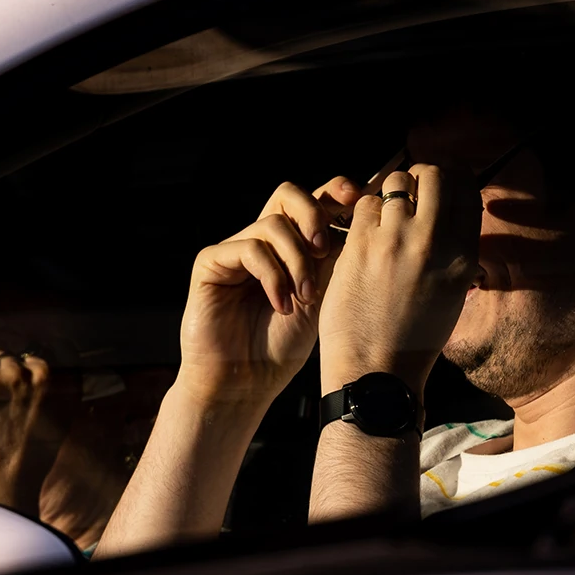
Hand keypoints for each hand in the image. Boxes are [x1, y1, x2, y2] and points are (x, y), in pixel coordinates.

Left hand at [0, 350, 56, 515]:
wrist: (6, 486)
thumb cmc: (26, 467)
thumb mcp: (53, 429)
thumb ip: (47, 402)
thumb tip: (28, 386)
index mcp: (65, 388)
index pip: (36, 363)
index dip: (17, 378)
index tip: (8, 393)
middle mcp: (42, 377)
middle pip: (11, 360)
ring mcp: (12, 378)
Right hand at [178, 180, 350, 405]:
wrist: (245, 383)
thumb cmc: (283, 347)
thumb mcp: (322, 296)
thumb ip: (335, 258)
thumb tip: (364, 217)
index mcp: (289, 247)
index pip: (311, 202)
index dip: (334, 192)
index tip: (357, 198)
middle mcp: (261, 242)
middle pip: (286, 195)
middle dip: (312, 214)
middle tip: (324, 248)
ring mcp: (233, 250)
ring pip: (272, 225)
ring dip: (296, 261)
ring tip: (304, 298)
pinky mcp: (210, 262)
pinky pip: (248, 248)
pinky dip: (272, 276)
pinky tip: (281, 305)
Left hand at [319, 163, 481, 397]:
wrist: (376, 372)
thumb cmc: (412, 340)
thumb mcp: (451, 294)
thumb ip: (453, 252)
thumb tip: (448, 215)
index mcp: (464, 256)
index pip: (467, 192)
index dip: (452, 180)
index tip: (438, 186)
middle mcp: (435, 242)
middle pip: (434, 175)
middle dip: (421, 176)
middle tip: (408, 191)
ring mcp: (397, 241)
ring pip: (396, 182)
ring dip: (389, 191)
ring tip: (383, 213)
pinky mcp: (361, 246)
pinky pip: (363, 204)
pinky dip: (362, 211)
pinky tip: (361, 232)